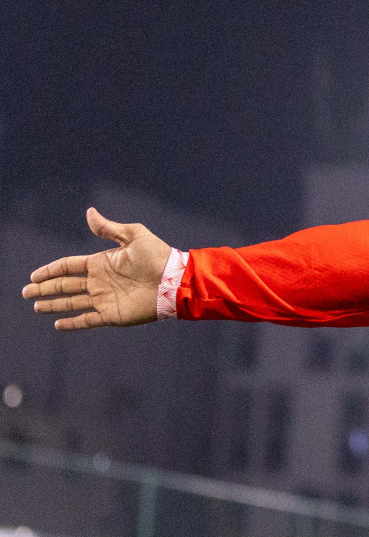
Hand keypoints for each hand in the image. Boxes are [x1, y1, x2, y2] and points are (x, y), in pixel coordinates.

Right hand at [22, 208, 170, 329]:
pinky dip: (73, 323)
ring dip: (54, 305)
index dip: (50, 270)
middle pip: (65, 285)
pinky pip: (88, 320)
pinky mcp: (113, 315)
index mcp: (101, 263)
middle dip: (45, 289)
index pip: (68, 267)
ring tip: (36, 307)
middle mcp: (100, 282)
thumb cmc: (158, 256)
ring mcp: (105, 299)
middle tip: (26, 292)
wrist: (176, 281)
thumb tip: (89, 212)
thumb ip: (109, 229)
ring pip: (72, 303)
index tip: (34, 275)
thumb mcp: (134, 236)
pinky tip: (58, 324)